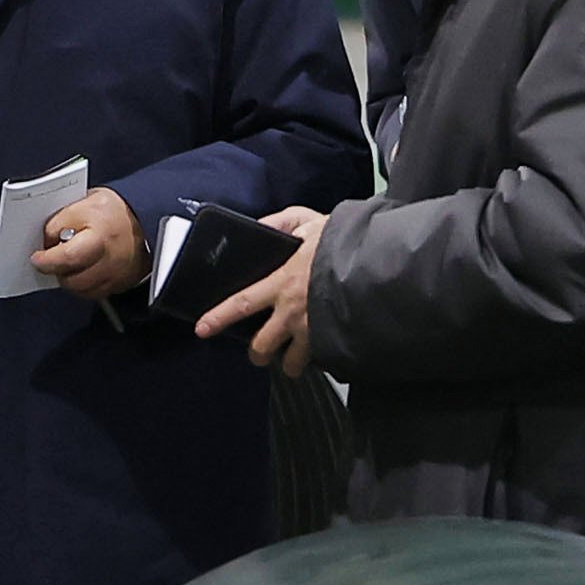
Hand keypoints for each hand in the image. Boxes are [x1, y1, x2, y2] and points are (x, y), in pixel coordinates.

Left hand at [30, 187, 145, 299]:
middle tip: (51, 258)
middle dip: (57, 270)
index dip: (47, 260)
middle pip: (73, 279)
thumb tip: (46, 240)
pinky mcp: (121, 284)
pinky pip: (94, 293)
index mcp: (101, 235)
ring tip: (68, 262)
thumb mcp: (83, 201)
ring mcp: (118, 275)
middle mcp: (111, 259)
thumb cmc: (113, 211)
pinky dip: (83, 285)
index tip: (37, 258)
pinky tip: (82, 270)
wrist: (144, 218)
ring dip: (69, 279)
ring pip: (82, 290)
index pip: (68, 257)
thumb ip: (61, 220)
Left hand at [195, 206, 328, 378]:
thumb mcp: (308, 220)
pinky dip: (318, 359)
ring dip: (289, 364)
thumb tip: (256, 226)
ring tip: (292, 360)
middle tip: (259, 353)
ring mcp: (315, 331)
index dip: (218, 318)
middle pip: (262, 346)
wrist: (382, 263)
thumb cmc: (345, 241)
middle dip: (257, 354)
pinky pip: (321, 361)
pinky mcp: (336, 343)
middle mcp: (293, 312)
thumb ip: (279, 223)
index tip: (202, 329)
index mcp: (282, 282)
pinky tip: (322, 351)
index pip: (241, 303)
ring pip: (292, 362)